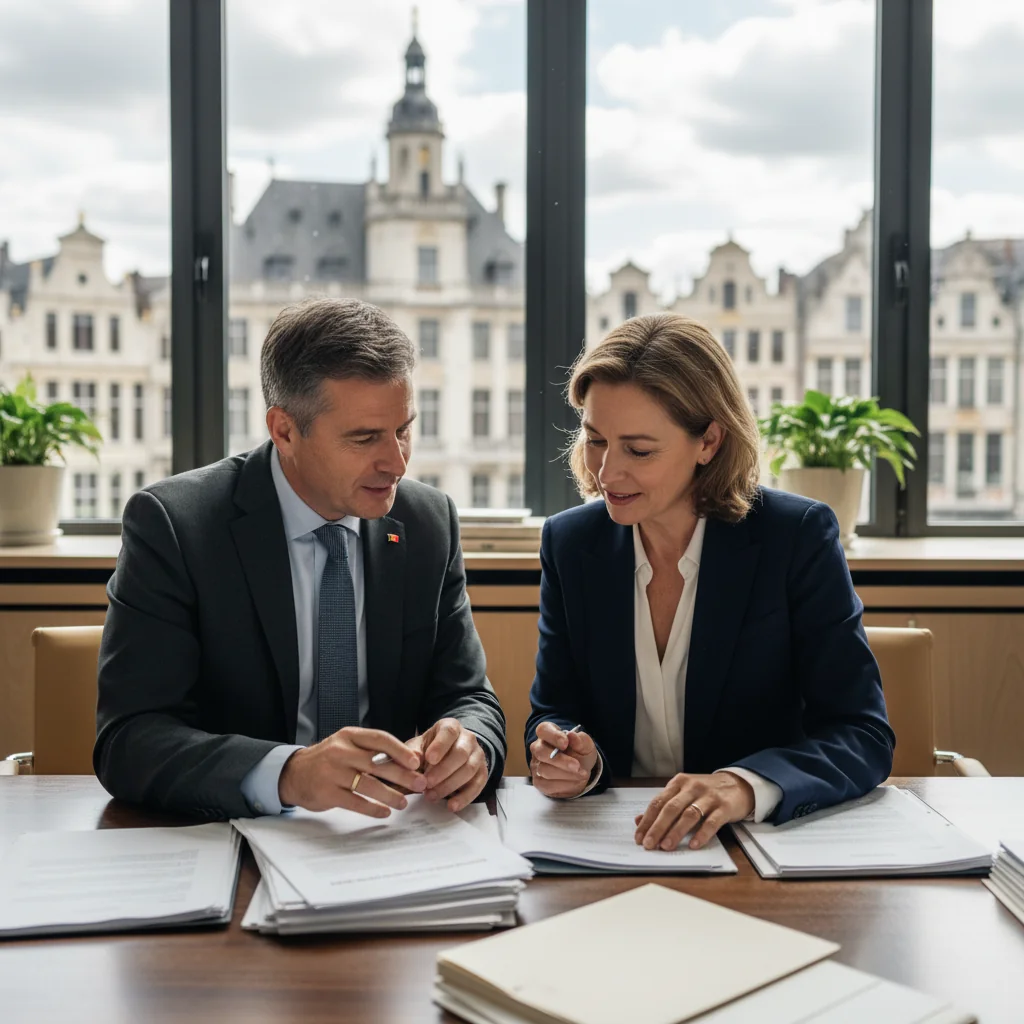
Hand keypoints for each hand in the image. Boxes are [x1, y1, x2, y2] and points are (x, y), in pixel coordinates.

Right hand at [278, 727, 425, 814]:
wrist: (294, 773)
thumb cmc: (328, 759)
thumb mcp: (346, 745)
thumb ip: (371, 750)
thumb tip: (406, 761)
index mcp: (349, 736)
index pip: (380, 739)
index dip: (400, 750)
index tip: (416, 762)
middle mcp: (341, 752)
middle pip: (377, 763)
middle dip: (402, 775)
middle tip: (420, 784)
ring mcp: (333, 773)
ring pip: (368, 785)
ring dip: (390, 795)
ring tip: (404, 802)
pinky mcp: (327, 793)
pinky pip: (355, 802)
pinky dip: (372, 809)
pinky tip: (384, 813)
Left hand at [411, 718, 488, 812]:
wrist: (444, 756)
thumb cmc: (428, 750)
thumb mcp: (417, 747)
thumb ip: (412, 753)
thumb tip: (412, 761)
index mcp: (451, 727)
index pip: (449, 731)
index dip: (440, 745)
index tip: (429, 759)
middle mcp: (468, 738)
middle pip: (461, 753)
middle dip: (443, 771)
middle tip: (426, 784)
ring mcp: (477, 755)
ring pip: (469, 769)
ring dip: (450, 785)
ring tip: (431, 796)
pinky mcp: (482, 772)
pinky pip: (478, 785)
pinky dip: (464, 797)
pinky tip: (451, 806)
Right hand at [529, 721, 597, 798]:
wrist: (580, 770)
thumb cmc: (580, 753)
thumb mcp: (586, 745)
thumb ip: (580, 740)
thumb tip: (571, 735)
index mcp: (548, 733)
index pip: (543, 730)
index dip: (553, 736)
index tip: (566, 743)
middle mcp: (538, 748)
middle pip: (541, 752)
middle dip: (560, 760)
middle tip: (577, 765)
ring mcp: (536, 765)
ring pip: (544, 770)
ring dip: (566, 774)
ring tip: (582, 774)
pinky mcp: (538, 781)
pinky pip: (548, 785)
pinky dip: (565, 784)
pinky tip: (576, 782)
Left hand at [634, 772, 754, 850]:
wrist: (738, 784)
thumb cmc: (706, 792)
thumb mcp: (684, 794)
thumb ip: (664, 805)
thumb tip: (639, 820)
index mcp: (679, 783)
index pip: (658, 802)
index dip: (647, 820)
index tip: (639, 837)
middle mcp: (692, 787)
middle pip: (671, 808)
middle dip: (658, 828)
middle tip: (649, 844)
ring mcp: (709, 796)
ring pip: (689, 815)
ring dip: (676, 832)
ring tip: (666, 846)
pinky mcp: (724, 807)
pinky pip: (711, 822)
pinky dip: (701, 834)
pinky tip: (693, 845)